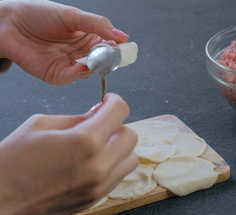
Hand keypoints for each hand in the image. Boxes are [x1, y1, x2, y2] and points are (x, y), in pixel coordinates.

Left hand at [0, 0, 128, 84]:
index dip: (118, 48)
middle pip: (103, 61)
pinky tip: (80, 65)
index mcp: (89, 37)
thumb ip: (98, 25)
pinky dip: (79, 73)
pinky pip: (73, 78)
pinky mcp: (58, 75)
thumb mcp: (72, 15)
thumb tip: (123, 36)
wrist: (8, 23)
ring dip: (93, 66)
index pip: (110, 46)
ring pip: (90, 71)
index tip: (123, 48)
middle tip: (109, 55)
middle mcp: (82, 52)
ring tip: (93, 58)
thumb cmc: (37, 14)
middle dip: (107, 59)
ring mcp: (71, 65)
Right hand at [0, 93, 137, 214]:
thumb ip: (77, 118)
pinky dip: (112, 166)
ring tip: (98, 146)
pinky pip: (119, 176)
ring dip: (119, 148)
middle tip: (100, 125)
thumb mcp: (41, 125)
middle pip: (131, 136)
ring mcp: (100, 185)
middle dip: (117, 126)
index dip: (115, 102)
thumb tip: (99, 113)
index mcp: (84, 141)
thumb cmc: (13, 160)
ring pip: (130, 159)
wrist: (1, 202)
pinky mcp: (96, 198)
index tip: (107, 102)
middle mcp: (99, 165)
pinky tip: (92, 163)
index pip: (120, 112)